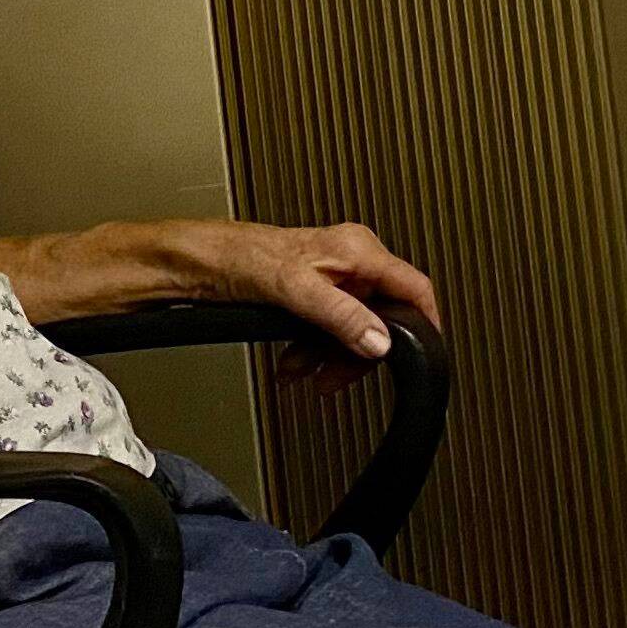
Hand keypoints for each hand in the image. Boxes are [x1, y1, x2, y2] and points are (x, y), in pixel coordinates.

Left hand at [198, 218, 441, 379]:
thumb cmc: (241, 257)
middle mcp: (351, 261)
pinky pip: (329, 329)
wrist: (201, 262)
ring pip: (353, 328)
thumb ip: (341, 316)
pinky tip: (295, 365)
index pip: (414, 287)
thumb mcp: (296, 290)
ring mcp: (333, 278)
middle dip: (359, 352)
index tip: (425, 355)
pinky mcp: (313, 294)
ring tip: (306, 373)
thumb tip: (379, 340)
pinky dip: (314, 351)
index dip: (425, 323)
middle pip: (382, 317)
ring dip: (330, 357)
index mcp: (358, 250)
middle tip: (340, 377)